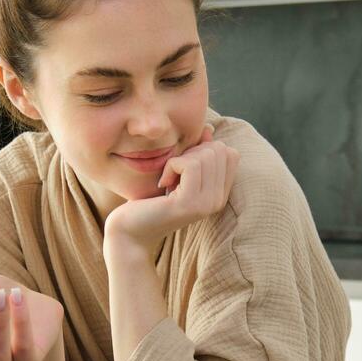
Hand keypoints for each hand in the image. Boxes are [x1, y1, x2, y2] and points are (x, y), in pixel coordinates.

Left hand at [103, 124, 239, 256]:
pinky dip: (172, 165)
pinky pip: (190, 164)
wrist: (131, 232)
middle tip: (173, 173)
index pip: (230, 153)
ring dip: (180, 159)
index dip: (204, 149)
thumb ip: (196, 152)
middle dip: (191, 152)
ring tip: (168, 179)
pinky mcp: (189, 204)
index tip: (183, 167)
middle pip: (219, 149)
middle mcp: (218, 200)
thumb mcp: (178, 173)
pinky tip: (162, 182)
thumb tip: (209, 128)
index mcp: (220, 193)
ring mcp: (206, 203)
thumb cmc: (150, 201)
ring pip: (206, 154)